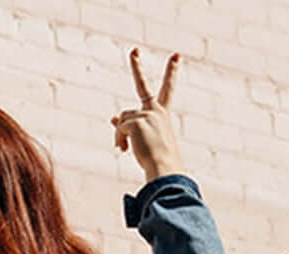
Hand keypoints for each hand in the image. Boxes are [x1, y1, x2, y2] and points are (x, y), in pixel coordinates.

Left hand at [112, 48, 182, 181]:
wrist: (163, 168)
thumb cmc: (158, 159)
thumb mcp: (144, 138)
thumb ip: (129, 124)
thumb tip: (112, 117)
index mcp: (163, 114)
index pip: (167, 90)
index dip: (171, 72)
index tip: (175, 55)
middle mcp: (157, 111)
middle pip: (142, 85)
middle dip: (136, 66)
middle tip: (134, 50)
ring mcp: (147, 114)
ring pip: (122, 119)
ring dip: (121, 135)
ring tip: (126, 150)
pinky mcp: (137, 121)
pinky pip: (119, 128)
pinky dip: (119, 140)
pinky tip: (125, 150)